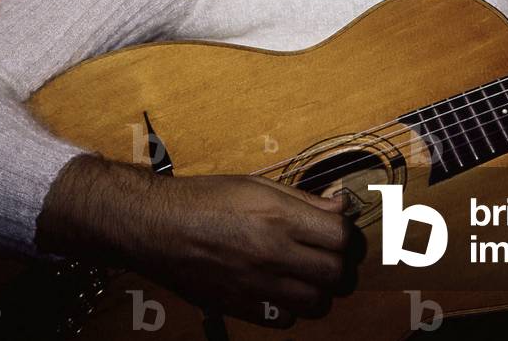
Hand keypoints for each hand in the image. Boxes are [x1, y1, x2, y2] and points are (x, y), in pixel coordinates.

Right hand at [129, 173, 354, 326]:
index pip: (341, 236)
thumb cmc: (206, 198)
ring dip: (321, 291)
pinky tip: (282, 290)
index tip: (343, 233)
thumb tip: (341, 205)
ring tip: (310, 276)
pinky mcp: (241, 307)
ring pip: (317, 304)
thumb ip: (303, 199)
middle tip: (333, 257)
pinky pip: (285, 321)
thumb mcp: (257, 185)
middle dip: (342, 266)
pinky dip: (292, 310)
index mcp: (280, 217)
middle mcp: (273, 253)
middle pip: (336, 274)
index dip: (348, 235)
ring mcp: (258, 285)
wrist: (159, 226)